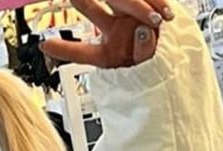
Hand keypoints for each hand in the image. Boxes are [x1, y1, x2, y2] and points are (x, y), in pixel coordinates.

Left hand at [40, 0, 172, 68]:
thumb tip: (143, 30)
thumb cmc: (156, 69)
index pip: (83, 52)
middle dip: (84, 0)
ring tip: (153, 19)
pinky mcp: (145, 3)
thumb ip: (143, 54)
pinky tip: (164, 13)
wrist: (177, 60)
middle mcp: (113, 30)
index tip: (45, 46)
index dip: (64, 49)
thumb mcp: (148, 72)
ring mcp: (128, 15)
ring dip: (128, 5)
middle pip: (93, 9)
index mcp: (107, 52)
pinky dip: (153, 3)